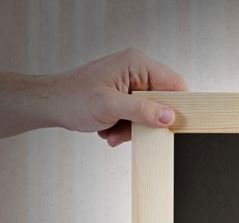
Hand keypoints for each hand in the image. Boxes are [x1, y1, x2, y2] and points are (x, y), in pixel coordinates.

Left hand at [0, 48, 186, 145]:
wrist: (49, 105)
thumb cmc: (71, 98)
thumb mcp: (110, 106)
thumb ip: (142, 110)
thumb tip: (169, 116)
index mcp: (136, 63)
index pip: (174, 83)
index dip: (178, 106)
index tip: (174, 124)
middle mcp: (137, 71)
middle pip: (163, 102)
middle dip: (147, 122)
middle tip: (131, 131)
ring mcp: (131, 84)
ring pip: (151, 113)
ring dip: (134, 129)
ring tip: (113, 132)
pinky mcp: (126, 97)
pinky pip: (139, 117)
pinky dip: (127, 128)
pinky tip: (110, 130)